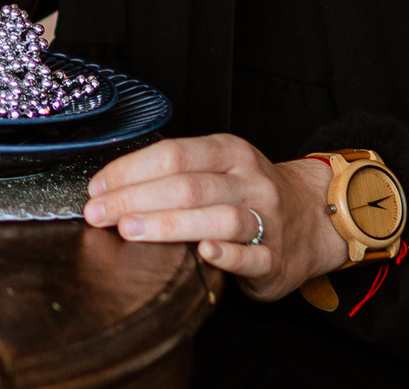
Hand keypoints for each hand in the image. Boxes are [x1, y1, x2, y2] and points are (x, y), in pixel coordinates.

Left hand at [81, 134, 346, 300]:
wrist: (313, 217)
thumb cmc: (246, 192)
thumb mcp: (218, 166)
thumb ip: (175, 170)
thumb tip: (111, 183)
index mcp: (228, 152)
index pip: (172, 154)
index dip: (129, 170)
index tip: (95, 188)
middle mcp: (249, 181)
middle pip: (187, 186)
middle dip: (134, 199)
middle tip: (98, 214)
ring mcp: (267, 218)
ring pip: (217, 217)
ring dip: (168, 225)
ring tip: (129, 232)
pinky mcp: (278, 257)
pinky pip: (252, 255)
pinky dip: (226, 254)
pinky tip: (202, 253)